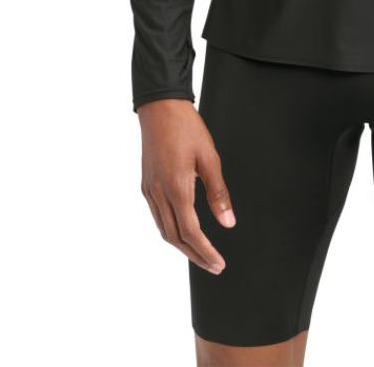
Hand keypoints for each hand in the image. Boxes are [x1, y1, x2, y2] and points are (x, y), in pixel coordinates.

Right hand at [137, 98, 236, 273]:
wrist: (160, 108)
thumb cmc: (187, 128)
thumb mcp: (210, 158)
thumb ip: (218, 193)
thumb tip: (228, 223)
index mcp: (177, 188)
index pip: (191, 233)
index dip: (205, 252)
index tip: (218, 264)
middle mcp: (159, 194)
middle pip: (175, 238)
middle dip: (195, 255)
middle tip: (213, 265)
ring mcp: (149, 190)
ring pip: (163, 230)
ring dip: (182, 246)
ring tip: (200, 253)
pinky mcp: (146, 184)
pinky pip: (157, 217)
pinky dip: (170, 230)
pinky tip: (182, 230)